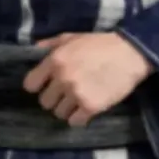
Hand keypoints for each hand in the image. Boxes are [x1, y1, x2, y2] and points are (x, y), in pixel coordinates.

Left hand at [23, 32, 152, 126]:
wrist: (129, 53)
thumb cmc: (99, 43)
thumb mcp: (72, 37)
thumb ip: (50, 44)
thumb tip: (33, 51)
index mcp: (55, 60)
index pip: (30, 84)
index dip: (38, 85)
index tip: (46, 85)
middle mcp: (62, 78)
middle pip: (44, 102)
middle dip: (54, 98)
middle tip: (66, 92)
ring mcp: (76, 94)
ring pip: (59, 113)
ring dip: (67, 108)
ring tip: (78, 98)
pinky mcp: (91, 107)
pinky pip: (74, 121)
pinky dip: (79, 116)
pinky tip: (87, 106)